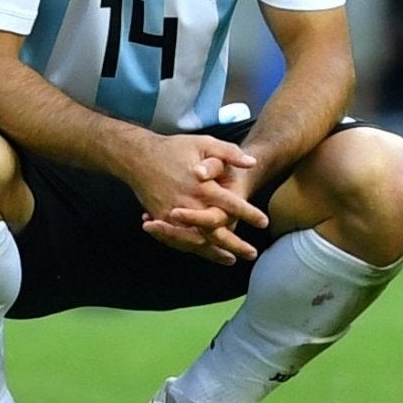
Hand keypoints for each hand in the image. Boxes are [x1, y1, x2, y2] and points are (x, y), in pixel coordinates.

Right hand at [122, 134, 265, 265]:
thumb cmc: (174, 149)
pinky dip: (193, 249)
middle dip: (235, 244)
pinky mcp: (161, 220)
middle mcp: (188, 204)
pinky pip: (179, 240)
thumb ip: (229, 153)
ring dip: (215, 253)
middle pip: (216, 231)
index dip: (249, 213)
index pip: (231, 204)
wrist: (139, 156)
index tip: (263, 221)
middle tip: (252, 253)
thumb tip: (251, 162)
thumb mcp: (204, 143)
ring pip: (197, 241)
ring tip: (231, 260)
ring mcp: (173, 215)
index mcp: (202, 186)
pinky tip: (205, 253)